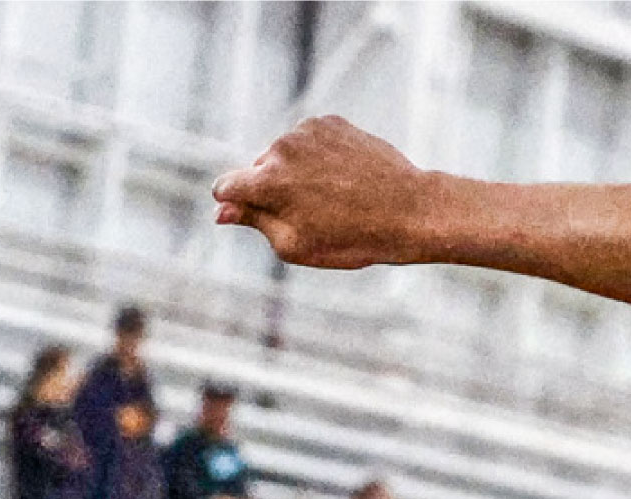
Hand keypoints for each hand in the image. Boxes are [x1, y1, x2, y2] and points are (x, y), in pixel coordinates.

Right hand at [213, 117, 433, 268]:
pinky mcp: (330, 122)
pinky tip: (342, 177)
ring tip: (331, 196)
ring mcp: (307, 131)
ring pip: (284, 154)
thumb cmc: (351, 238)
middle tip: (310, 214)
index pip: (225, 186)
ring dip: (295, 172)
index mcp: (267, 183)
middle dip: (271, 189)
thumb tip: (221, 210)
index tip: (249, 213)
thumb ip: (253, 222)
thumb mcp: (294, 244)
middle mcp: (282, 148)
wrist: (409, 210)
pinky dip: (317, 156)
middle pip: (257, 170)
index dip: (234, 203)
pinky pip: (309, 141)